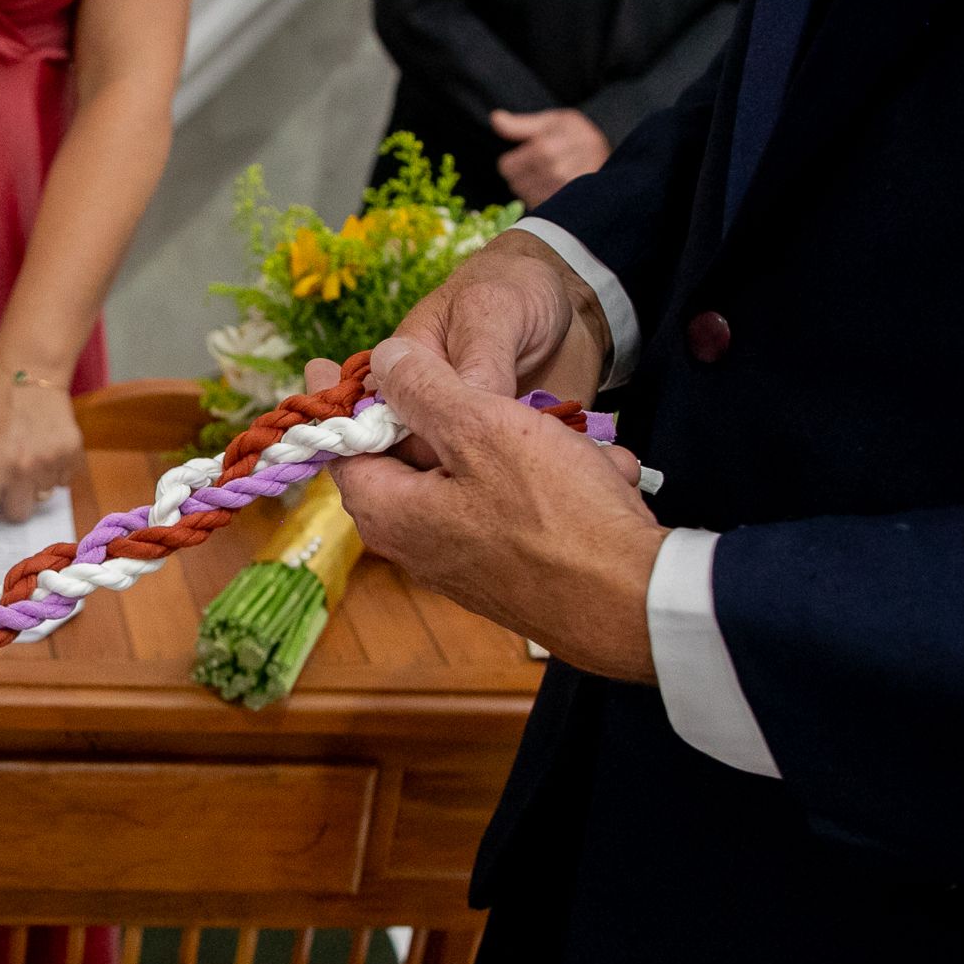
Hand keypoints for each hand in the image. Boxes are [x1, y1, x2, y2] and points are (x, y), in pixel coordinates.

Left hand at [0, 366, 83, 567]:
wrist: (32, 368)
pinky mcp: (72, 455)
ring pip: (40, 499)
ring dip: (33, 487)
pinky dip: (52, 473)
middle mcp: (23, 467)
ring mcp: (50, 462)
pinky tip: (46, 449)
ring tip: (30, 455)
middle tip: (6, 481)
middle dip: (9, 504)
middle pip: (16, 514)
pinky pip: (61, 483)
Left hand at [329, 338, 665, 682]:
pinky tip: (598, 476)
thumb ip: (423, 389)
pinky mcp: (506, 568)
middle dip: (460, 416)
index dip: (340, 401)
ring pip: (478, 474)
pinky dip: (554, 480)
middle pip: (410, 456)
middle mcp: (413, 544)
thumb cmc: (554, 514)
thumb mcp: (481, 426)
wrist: (634, 604)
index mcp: (388, 511)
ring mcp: (460, 560)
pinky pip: (519, 504)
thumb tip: (383, 360)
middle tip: (493, 390)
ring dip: (527, 446)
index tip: (330, 362)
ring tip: (573, 444)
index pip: (341, 447)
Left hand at [491, 108, 610, 207]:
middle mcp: (552, 172)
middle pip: (514, 182)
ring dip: (531, 186)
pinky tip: (555, 186)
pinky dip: (541, 198)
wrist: (614, 152)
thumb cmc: (578, 133)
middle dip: (522, 173)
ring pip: (524, 195)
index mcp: (545, 148)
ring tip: (550, 174)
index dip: (513, 159)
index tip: (527, 154)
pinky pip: (537, 206)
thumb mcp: (553, 120)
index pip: (506, 166)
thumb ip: (521, 124)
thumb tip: (495, 118)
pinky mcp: (565, 206)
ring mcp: (560, 191)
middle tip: (542, 163)